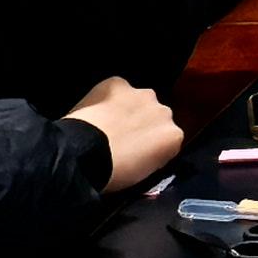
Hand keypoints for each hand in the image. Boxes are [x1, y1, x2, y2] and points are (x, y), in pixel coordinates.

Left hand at [64, 76, 183, 194]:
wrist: (83, 156)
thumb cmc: (112, 173)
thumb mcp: (143, 174)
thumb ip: (154, 155)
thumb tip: (145, 150)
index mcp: (174, 136)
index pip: (168, 138)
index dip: (151, 146)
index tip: (137, 154)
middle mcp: (165, 111)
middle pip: (156, 116)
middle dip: (142, 124)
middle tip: (121, 141)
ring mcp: (142, 95)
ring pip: (137, 100)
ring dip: (127, 110)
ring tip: (105, 127)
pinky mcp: (118, 83)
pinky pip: (115, 89)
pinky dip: (107, 99)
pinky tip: (94, 113)